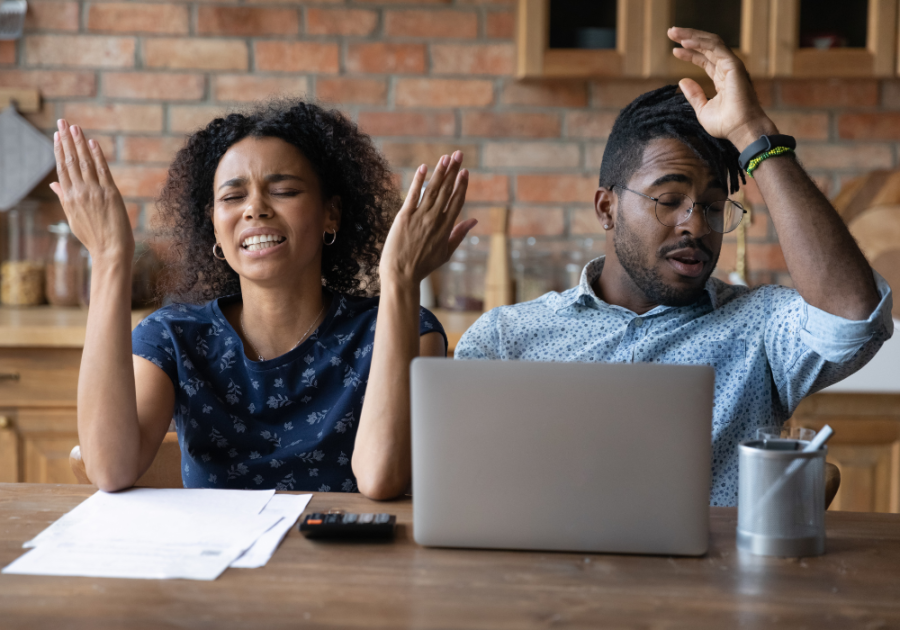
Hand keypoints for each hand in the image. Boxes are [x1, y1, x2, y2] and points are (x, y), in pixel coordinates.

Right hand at [49, 119, 133, 263]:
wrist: (110, 251)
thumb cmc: (94, 236)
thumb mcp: (73, 217)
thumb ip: (64, 197)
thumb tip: (53, 183)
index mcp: (69, 198)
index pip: (62, 168)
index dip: (59, 150)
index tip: (56, 135)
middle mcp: (79, 192)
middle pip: (70, 161)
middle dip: (66, 140)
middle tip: (62, 122)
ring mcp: (94, 192)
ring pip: (84, 163)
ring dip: (79, 143)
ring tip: (75, 127)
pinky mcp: (110, 194)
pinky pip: (102, 170)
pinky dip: (97, 156)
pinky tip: (92, 143)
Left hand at [379, 151, 476, 287]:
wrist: (401, 274)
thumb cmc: (423, 265)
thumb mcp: (446, 252)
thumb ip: (459, 234)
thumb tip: (474, 220)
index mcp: (446, 228)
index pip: (456, 202)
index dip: (461, 185)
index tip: (466, 172)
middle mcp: (434, 220)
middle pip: (446, 191)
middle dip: (453, 171)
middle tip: (458, 154)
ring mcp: (419, 217)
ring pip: (432, 190)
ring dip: (439, 172)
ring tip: (445, 157)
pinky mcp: (404, 217)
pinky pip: (412, 195)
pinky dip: (418, 181)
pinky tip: (424, 168)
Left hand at [668, 27, 777, 150]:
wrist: (740, 129)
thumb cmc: (726, 124)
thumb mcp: (703, 110)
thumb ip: (694, 95)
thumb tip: (682, 81)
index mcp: (722, 79)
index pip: (705, 60)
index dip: (690, 53)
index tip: (675, 51)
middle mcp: (727, 69)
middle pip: (706, 47)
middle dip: (688, 38)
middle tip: (671, 32)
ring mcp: (731, 66)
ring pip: (710, 43)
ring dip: (691, 35)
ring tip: (673, 32)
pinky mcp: (733, 65)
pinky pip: (715, 47)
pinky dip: (699, 43)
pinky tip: (685, 42)